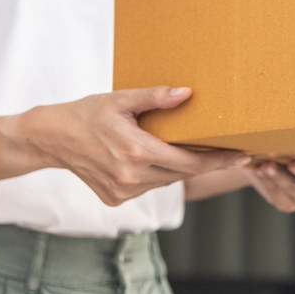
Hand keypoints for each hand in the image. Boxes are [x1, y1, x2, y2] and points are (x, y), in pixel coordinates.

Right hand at [12, 86, 249, 205]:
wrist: (52, 138)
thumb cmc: (88, 113)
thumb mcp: (122, 99)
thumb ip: (155, 97)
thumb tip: (188, 93)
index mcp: (137, 151)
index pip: (190, 162)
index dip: (219, 160)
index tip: (243, 157)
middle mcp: (131, 176)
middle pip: (183, 174)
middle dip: (207, 163)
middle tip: (232, 152)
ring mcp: (123, 192)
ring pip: (166, 181)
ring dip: (179, 168)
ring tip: (191, 150)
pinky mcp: (116, 200)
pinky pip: (149, 187)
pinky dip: (157, 174)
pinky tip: (153, 159)